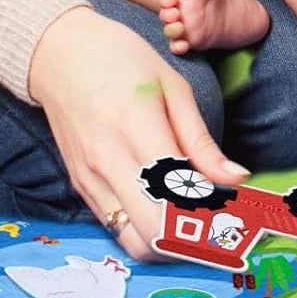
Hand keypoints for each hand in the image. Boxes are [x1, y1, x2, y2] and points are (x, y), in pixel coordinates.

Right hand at [28, 7, 249, 259]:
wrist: (60, 53)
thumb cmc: (122, 60)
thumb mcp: (172, 86)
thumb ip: (202, 141)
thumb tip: (236, 179)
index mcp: (137, 128)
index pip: (177, 198)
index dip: (210, 216)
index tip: (236, 216)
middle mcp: (108, 162)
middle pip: (155, 235)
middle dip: (193, 240)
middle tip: (219, 226)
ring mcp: (89, 179)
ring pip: (134, 244)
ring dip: (169, 244)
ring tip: (194, 223)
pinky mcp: (80, 187)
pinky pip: (116, 228)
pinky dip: (145, 230)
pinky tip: (164, 210)